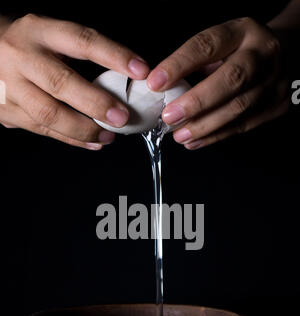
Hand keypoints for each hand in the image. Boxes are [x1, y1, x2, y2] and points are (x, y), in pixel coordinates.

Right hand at [0, 14, 148, 148]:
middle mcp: (22, 57)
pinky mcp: (7, 112)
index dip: (113, 55)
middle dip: (96, 103)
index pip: (82, 41)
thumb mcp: (48, 37)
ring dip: (84, 129)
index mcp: (39, 31)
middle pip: (61, 83)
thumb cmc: (25, 47)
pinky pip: (43, 130)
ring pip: (50, 113)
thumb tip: (123, 81)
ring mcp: (11, 87)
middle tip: (122, 117)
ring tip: (109, 136)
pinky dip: (72, 139)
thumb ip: (77, 55)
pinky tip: (92, 143)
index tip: (140, 71)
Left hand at [147, 17, 288, 149]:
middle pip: (230, 80)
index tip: (155, 83)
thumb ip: (197, 61)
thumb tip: (161, 88)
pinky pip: (244, 125)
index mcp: (243, 32)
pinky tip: (195, 141)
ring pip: (238, 108)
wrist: (289, 52)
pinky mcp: (278, 105)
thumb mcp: (223, 42)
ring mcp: (274, 81)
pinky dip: (215, 136)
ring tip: (179, 135)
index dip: (180, 65)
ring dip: (204, 126)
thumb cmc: (243, 49)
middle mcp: (263, 54)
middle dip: (196, 102)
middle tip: (169, 117)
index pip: (208, 45)